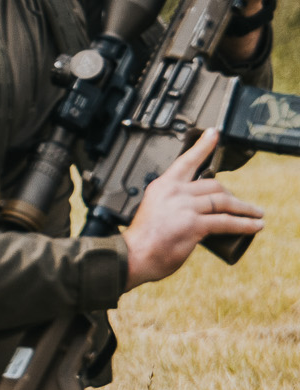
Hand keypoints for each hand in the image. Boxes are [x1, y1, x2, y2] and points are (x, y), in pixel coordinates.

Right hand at [123, 129, 265, 287]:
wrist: (133, 256)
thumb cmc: (142, 239)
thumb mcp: (154, 210)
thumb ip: (173, 204)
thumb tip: (196, 209)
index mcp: (162, 186)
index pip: (186, 161)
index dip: (203, 147)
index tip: (214, 133)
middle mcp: (174, 192)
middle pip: (213, 185)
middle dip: (231, 195)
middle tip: (240, 205)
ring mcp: (184, 207)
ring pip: (223, 201)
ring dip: (244, 208)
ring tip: (256, 214)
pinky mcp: (194, 224)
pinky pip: (226, 222)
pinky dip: (244, 224)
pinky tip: (254, 226)